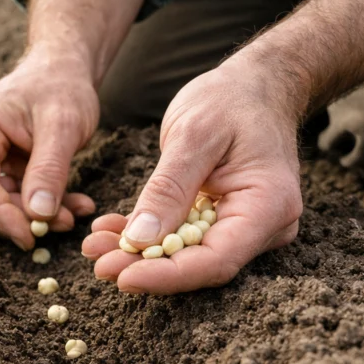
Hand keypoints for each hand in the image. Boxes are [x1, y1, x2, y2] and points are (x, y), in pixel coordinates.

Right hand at [0, 49, 97, 249]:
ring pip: (2, 203)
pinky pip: (16, 197)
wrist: (62, 70)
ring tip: (76, 211)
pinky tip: (75, 204)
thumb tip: (38, 216)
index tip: (30, 237)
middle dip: (24, 216)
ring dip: (37, 214)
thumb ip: (49, 169)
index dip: (2, 215)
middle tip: (65, 223)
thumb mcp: (62, 125)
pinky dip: (44, 204)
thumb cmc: (60, 86)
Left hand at [82, 62, 303, 293]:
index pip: (216, 260)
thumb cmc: (231, 100)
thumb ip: (168, 189)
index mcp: (269, 206)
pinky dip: (146, 236)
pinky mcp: (222, 221)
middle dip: (144, 267)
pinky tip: (110, 230)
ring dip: (138, 254)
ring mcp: (245, 226)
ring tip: (94, 245)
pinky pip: (182, 238)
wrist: (254, 85)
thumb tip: (139, 240)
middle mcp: (264, 226)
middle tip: (97, 262)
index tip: (122, 278)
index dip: (167, 276)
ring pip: (186, 255)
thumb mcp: (194, 135)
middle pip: (199, 264)